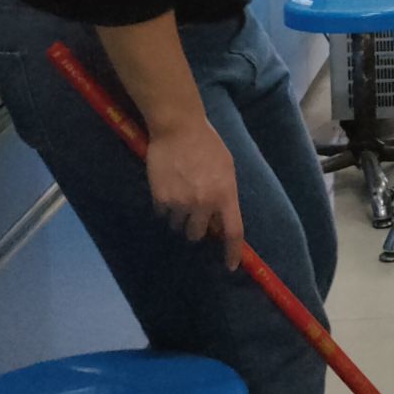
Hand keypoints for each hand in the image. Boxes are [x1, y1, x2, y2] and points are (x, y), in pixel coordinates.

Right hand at [147, 120, 244, 269]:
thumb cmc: (208, 145)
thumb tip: (220, 220)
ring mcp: (180, 202)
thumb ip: (225, 194)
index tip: (230, 265)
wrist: (178, 128)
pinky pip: (163, 214)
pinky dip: (165, 206)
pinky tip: (167, 186)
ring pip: (178, 225)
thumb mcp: (226, 168)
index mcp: (225, 194)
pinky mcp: (160, 198)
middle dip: (196, 227)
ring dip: (179, 216)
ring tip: (180, 191)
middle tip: (194, 211)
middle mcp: (204, 203)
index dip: (232, 252)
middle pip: (197, 234)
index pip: (233, 232)